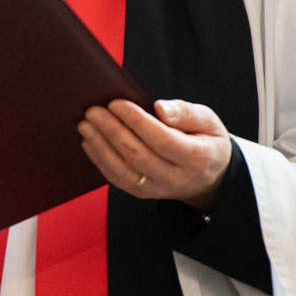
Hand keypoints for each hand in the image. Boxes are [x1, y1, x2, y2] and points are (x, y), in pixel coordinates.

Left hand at [78, 98, 230, 209]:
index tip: (116, 103)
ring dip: (100, 146)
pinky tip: (89, 142)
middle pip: (138, 155)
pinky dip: (100, 160)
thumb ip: (186, 113)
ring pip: (123, 170)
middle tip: (93, 110)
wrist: (210, 178)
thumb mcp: (209, 122)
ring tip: (85, 124)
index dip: (137, 121)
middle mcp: (175, 177)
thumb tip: (160, 109)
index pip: (162, 140)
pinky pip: (117, 179)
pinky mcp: (142, 193)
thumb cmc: (205, 142)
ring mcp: (157, 188)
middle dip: (112, 131)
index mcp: (196, 158)